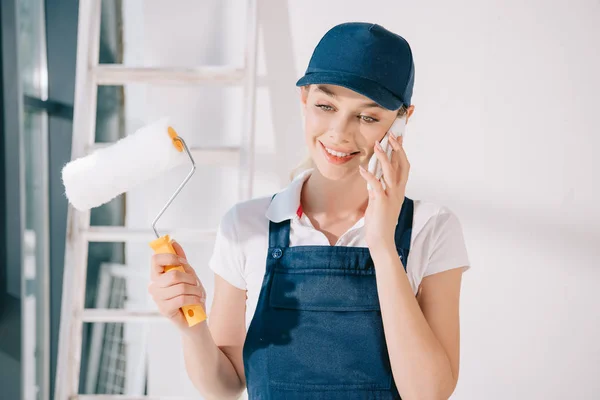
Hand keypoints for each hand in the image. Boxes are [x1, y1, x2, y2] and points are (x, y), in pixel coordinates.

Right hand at [148, 241, 205, 330]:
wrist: (195, 319)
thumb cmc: (190, 296)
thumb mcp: (188, 274)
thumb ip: (180, 259)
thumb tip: (172, 242)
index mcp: (157, 275)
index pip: (155, 259)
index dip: (171, 257)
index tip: (183, 262)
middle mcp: (153, 286)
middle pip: (173, 274)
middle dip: (190, 278)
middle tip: (195, 284)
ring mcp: (157, 299)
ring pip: (180, 287)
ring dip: (195, 290)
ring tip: (198, 294)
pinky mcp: (164, 310)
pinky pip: (181, 298)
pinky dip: (194, 298)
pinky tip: (197, 301)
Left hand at [359, 133, 409, 249]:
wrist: (381, 240)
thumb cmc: (379, 222)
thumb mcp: (378, 202)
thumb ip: (377, 190)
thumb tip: (372, 179)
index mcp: (398, 190)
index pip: (403, 166)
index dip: (401, 151)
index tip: (397, 138)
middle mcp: (398, 191)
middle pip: (402, 165)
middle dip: (397, 149)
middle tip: (391, 135)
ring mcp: (391, 196)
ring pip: (390, 172)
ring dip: (384, 157)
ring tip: (377, 145)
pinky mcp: (381, 202)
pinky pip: (376, 185)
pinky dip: (369, 176)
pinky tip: (362, 168)